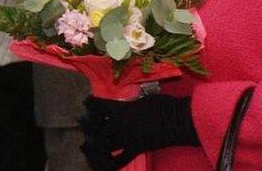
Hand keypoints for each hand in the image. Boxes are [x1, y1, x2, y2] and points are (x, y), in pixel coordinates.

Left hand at [79, 94, 198, 169]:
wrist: (179, 121)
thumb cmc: (163, 105)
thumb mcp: (143, 98)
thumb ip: (129, 103)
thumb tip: (122, 104)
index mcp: (122, 110)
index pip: (99, 106)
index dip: (90, 104)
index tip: (86, 102)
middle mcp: (121, 126)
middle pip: (96, 127)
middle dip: (87, 125)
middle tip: (81, 123)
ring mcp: (128, 139)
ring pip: (104, 145)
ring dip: (93, 146)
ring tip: (85, 146)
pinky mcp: (136, 150)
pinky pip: (121, 161)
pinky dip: (111, 165)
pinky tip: (103, 166)